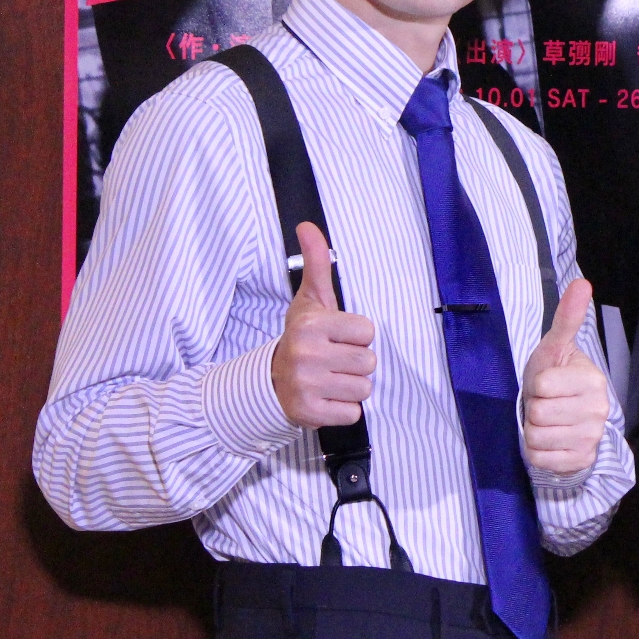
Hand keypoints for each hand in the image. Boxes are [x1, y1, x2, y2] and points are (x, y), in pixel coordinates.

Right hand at [270, 222, 374, 428]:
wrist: (269, 382)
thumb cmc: (301, 337)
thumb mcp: (310, 300)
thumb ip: (316, 263)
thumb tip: (308, 226)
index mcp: (311, 325)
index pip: (368, 331)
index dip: (356, 336)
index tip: (336, 338)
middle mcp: (306, 354)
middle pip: (369, 361)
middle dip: (355, 363)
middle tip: (332, 361)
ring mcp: (306, 385)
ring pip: (364, 388)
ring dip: (351, 387)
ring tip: (329, 379)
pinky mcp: (309, 413)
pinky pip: (353, 413)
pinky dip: (343, 409)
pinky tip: (325, 398)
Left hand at [521, 279, 612, 475]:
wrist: (567, 421)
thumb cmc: (556, 381)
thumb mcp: (556, 349)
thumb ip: (567, 319)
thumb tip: (582, 283)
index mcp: (592, 380)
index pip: (541, 385)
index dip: (535, 385)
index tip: (547, 385)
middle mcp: (598, 410)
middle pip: (538, 412)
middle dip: (533, 409)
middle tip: (546, 404)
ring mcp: (591, 438)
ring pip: (536, 437)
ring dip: (533, 431)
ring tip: (547, 423)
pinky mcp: (580, 460)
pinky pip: (539, 458)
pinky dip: (537, 452)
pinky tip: (550, 442)